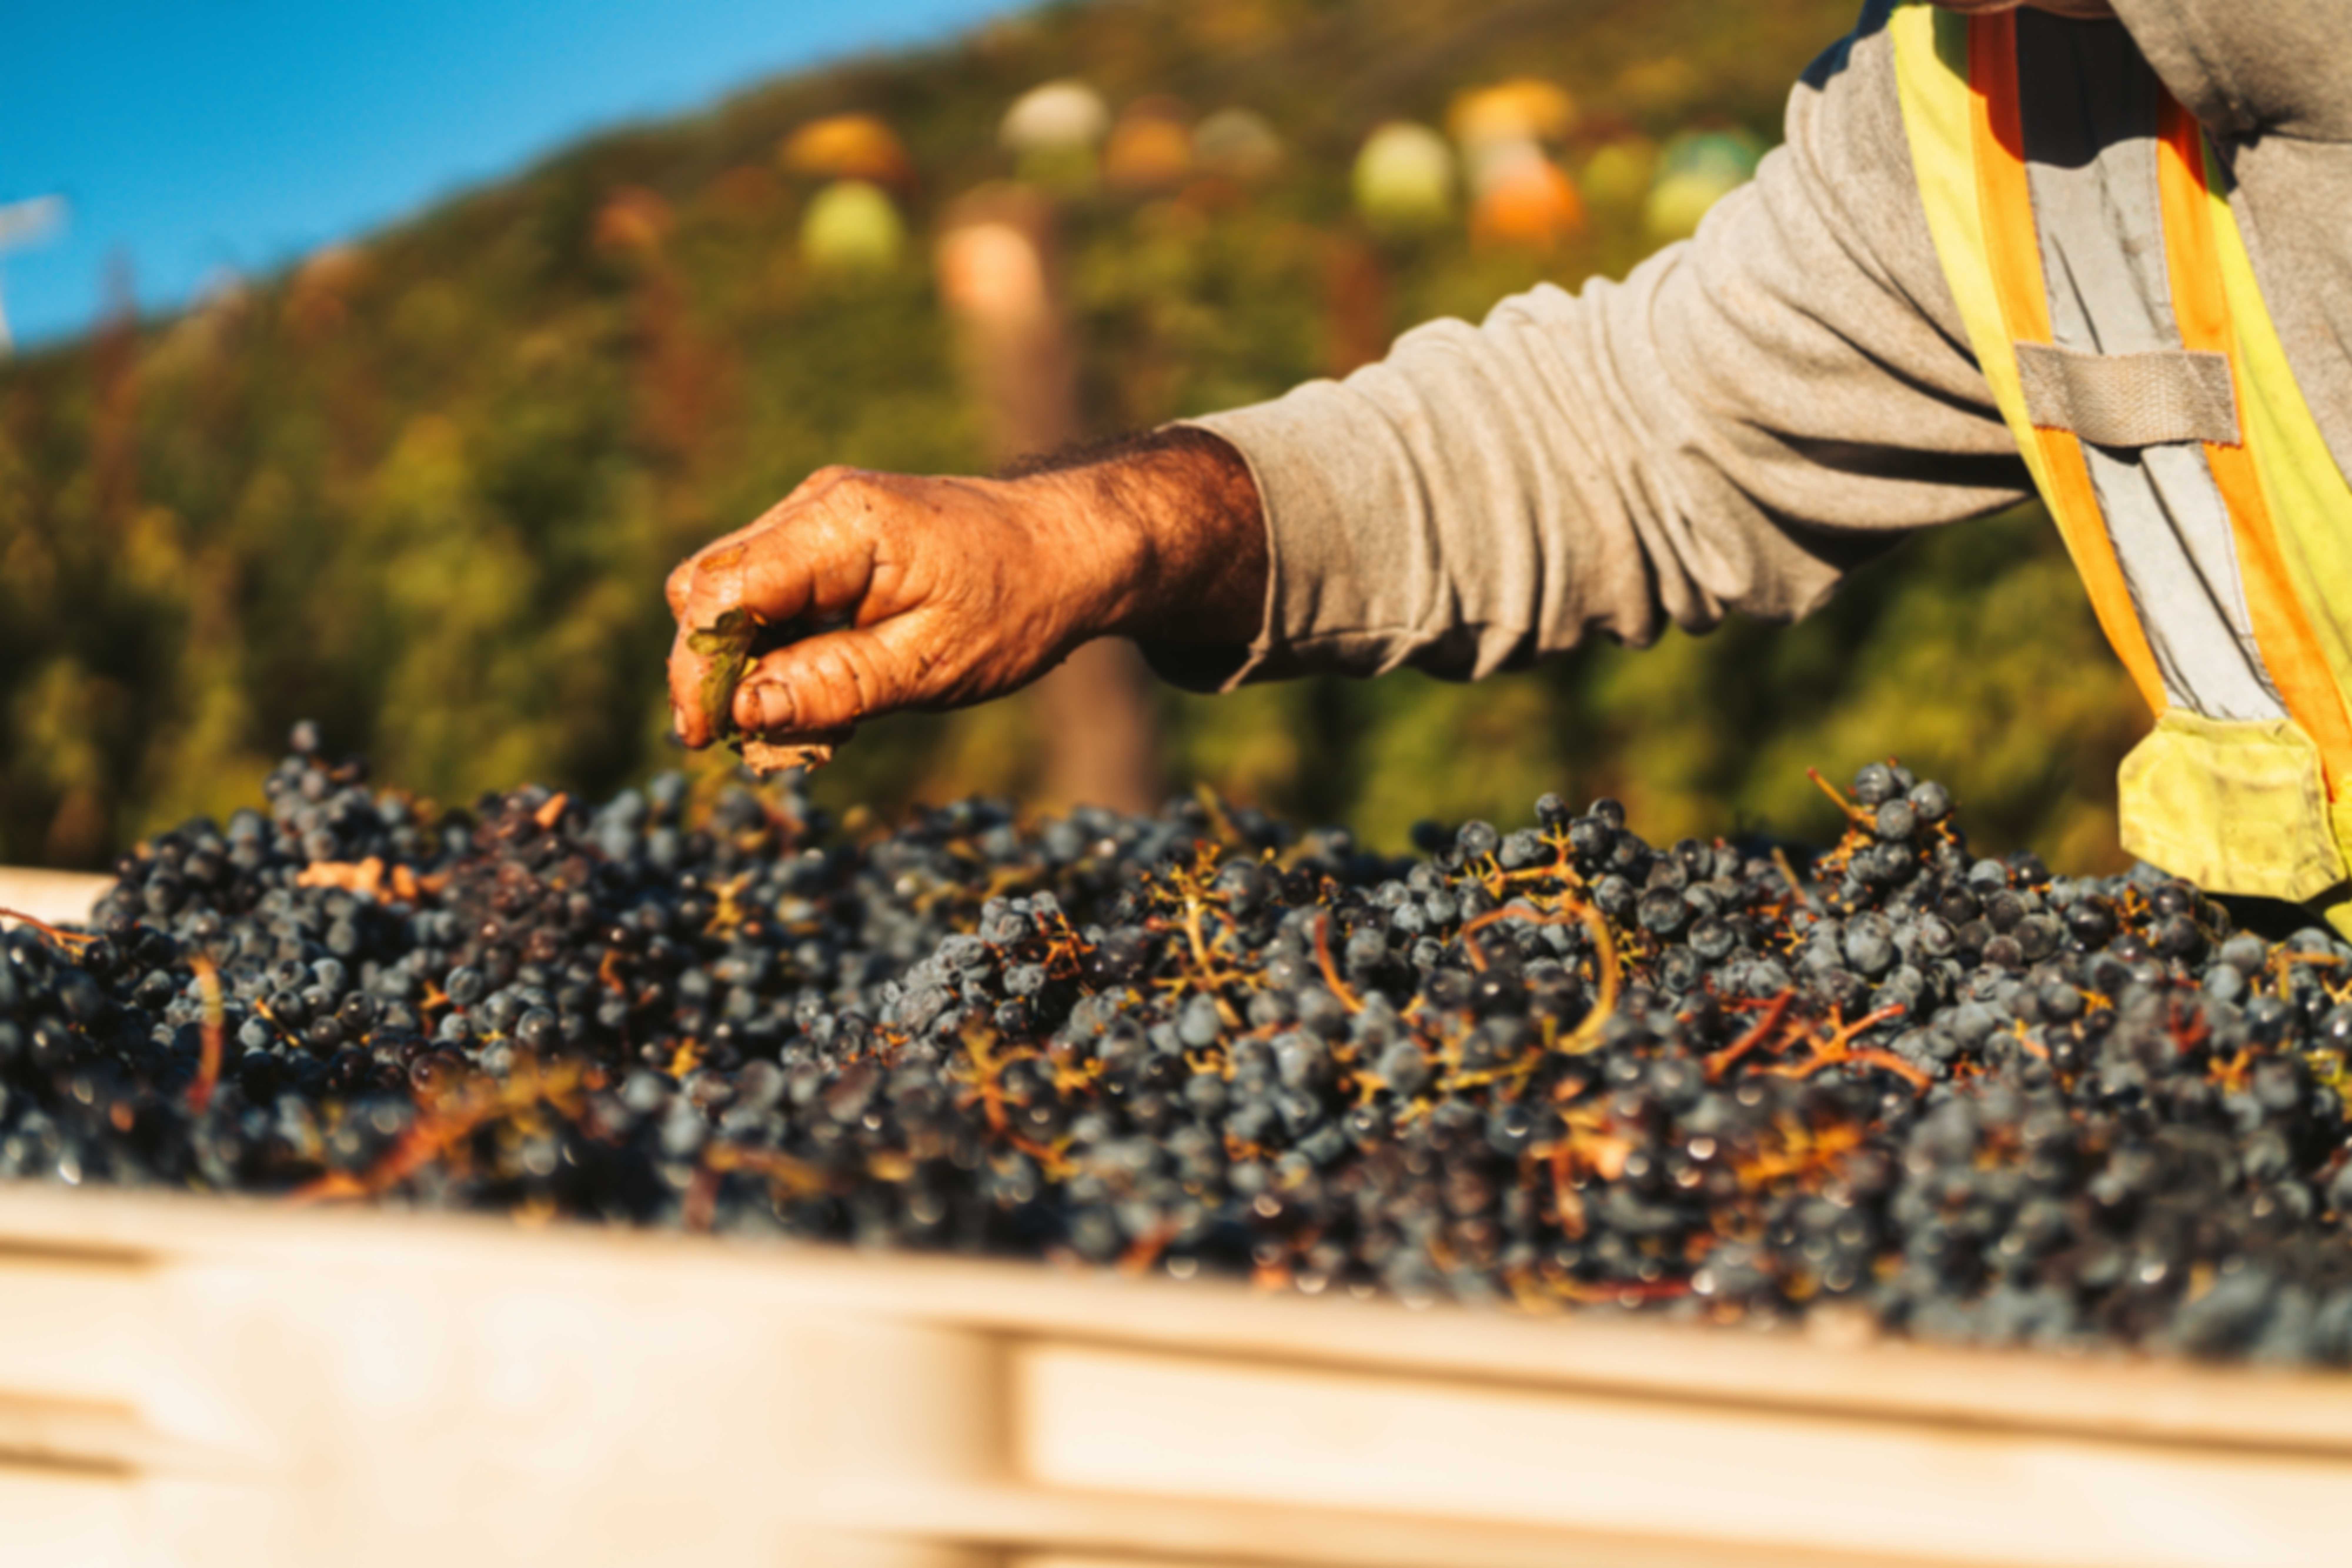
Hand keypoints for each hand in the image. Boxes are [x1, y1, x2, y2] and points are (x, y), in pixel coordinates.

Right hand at [663, 430, 1265, 748]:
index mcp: (840, 524)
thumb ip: (833, 686)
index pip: (722, 593)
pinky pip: (772, 592)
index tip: (704, 737)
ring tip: (806, 718)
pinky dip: (778, 645)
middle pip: (710, 588)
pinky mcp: (828, 537)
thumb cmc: (1016, 604)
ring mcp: (817, 515)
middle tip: (756, 741)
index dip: (697, 669)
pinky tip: (824, 685)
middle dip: (714, 669)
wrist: (1072, 548)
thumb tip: (741, 712)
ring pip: (734, 593)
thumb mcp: (930, 665)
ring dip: (748, 662)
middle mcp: (815, 505)